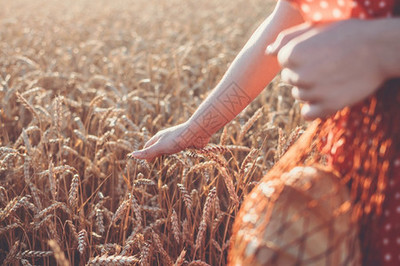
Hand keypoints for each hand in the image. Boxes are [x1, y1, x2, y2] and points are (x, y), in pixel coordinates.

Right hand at [129, 122, 209, 160]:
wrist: (196, 132)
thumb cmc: (177, 139)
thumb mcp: (160, 147)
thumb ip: (147, 152)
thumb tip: (132, 155)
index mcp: (159, 137)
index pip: (148, 146)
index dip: (144, 153)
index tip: (143, 161)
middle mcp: (166, 138)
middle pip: (157, 146)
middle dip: (153, 153)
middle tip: (150, 161)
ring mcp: (176, 140)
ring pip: (167, 148)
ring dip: (163, 153)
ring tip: (161, 158)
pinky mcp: (185, 143)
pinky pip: (178, 149)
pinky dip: (174, 153)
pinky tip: (176, 156)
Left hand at [267, 20, 386, 119]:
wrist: (380, 48)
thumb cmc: (346, 34)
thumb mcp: (315, 28)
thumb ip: (286, 39)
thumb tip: (267, 52)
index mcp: (292, 54)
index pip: (282, 62)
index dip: (299, 56)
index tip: (317, 51)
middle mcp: (299, 75)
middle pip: (289, 79)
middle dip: (303, 72)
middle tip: (326, 63)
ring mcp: (313, 92)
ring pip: (299, 95)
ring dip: (310, 89)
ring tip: (331, 76)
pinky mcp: (328, 106)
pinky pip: (308, 114)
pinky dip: (314, 108)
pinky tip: (326, 96)